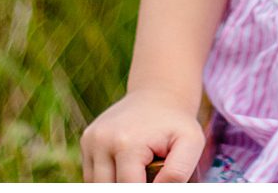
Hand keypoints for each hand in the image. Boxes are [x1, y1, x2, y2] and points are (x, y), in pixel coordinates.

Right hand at [82, 90, 206, 182]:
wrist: (158, 95)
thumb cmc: (176, 123)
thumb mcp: (191, 142)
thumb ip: (178, 171)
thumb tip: (158, 190)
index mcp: (126, 143)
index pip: (128, 188)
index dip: (144, 192)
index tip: (156, 182)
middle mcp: (102, 140)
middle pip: (109, 189)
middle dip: (128, 187)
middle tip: (148, 174)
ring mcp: (91, 139)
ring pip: (97, 185)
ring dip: (116, 184)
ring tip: (138, 170)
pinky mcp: (86, 140)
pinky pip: (92, 174)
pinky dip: (108, 178)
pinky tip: (126, 167)